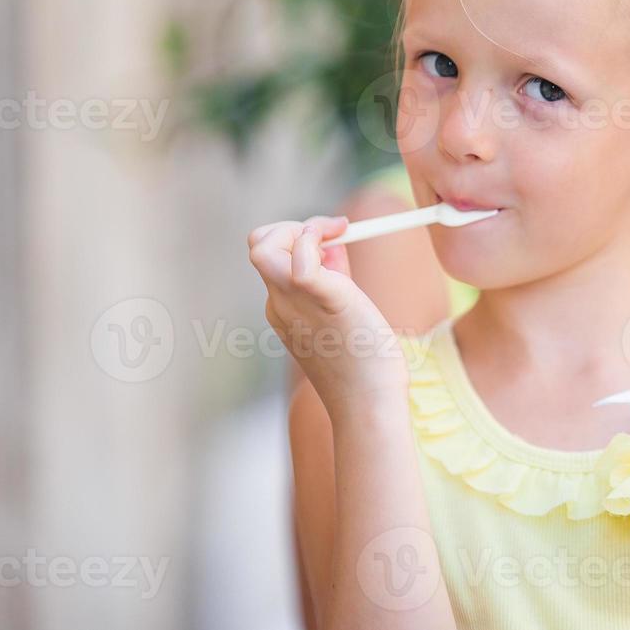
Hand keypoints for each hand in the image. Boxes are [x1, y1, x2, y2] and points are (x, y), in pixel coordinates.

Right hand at [247, 215, 406, 415]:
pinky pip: (303, 260)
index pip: (271, 256)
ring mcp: (295, 304)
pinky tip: (341, 241)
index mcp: (283, 309)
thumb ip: (334, 278)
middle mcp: (280, 304)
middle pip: (259, 245)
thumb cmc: (364, 363)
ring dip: (302, 227)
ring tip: (337, 237)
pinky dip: (316, 238)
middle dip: (293, 226)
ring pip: (263, 246)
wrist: (370, 403)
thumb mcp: (342, 313)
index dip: (299, 238)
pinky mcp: (325, 300)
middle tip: (335, 234)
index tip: (337, 240)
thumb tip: (335, 245)